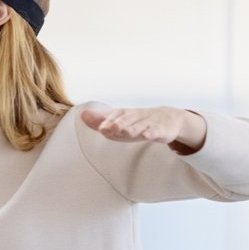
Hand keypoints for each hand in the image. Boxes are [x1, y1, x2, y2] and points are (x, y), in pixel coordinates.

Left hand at [77, 102, 204, 148]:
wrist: (167, 119)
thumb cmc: (137, 122)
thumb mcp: (119, 122)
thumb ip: (100, 120)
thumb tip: (82, 114)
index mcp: (125, 114)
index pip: (115, 116)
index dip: (108, 122)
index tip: (101, 128)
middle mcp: (136, 116)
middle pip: (127, 119)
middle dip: (118, 124)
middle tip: (108, 129)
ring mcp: (149, 122)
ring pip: (140, 125)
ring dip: (132, 128)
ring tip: (125, 132)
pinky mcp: (160, 129)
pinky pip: (156, 131)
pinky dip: (152, 132)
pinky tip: (147, 135)